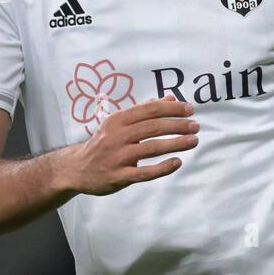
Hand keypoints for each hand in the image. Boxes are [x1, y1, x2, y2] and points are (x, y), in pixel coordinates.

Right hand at [62, 96, 198, 195]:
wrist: (77, 169)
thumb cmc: (104, 143)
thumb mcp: (119, 123)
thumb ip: (145, 110)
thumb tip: (171, 98)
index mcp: (118, 120)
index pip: (149, 110)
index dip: (171, 109)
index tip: (190, 109)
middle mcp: (117, 136)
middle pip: (153, 127)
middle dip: (178, 125)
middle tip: (196, 126)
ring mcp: (118, 157)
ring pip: (151, 148)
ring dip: (176, 143)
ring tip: (194, 141)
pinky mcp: (119, 176)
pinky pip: (144, 172)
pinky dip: (162, 167)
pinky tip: (178, 162)